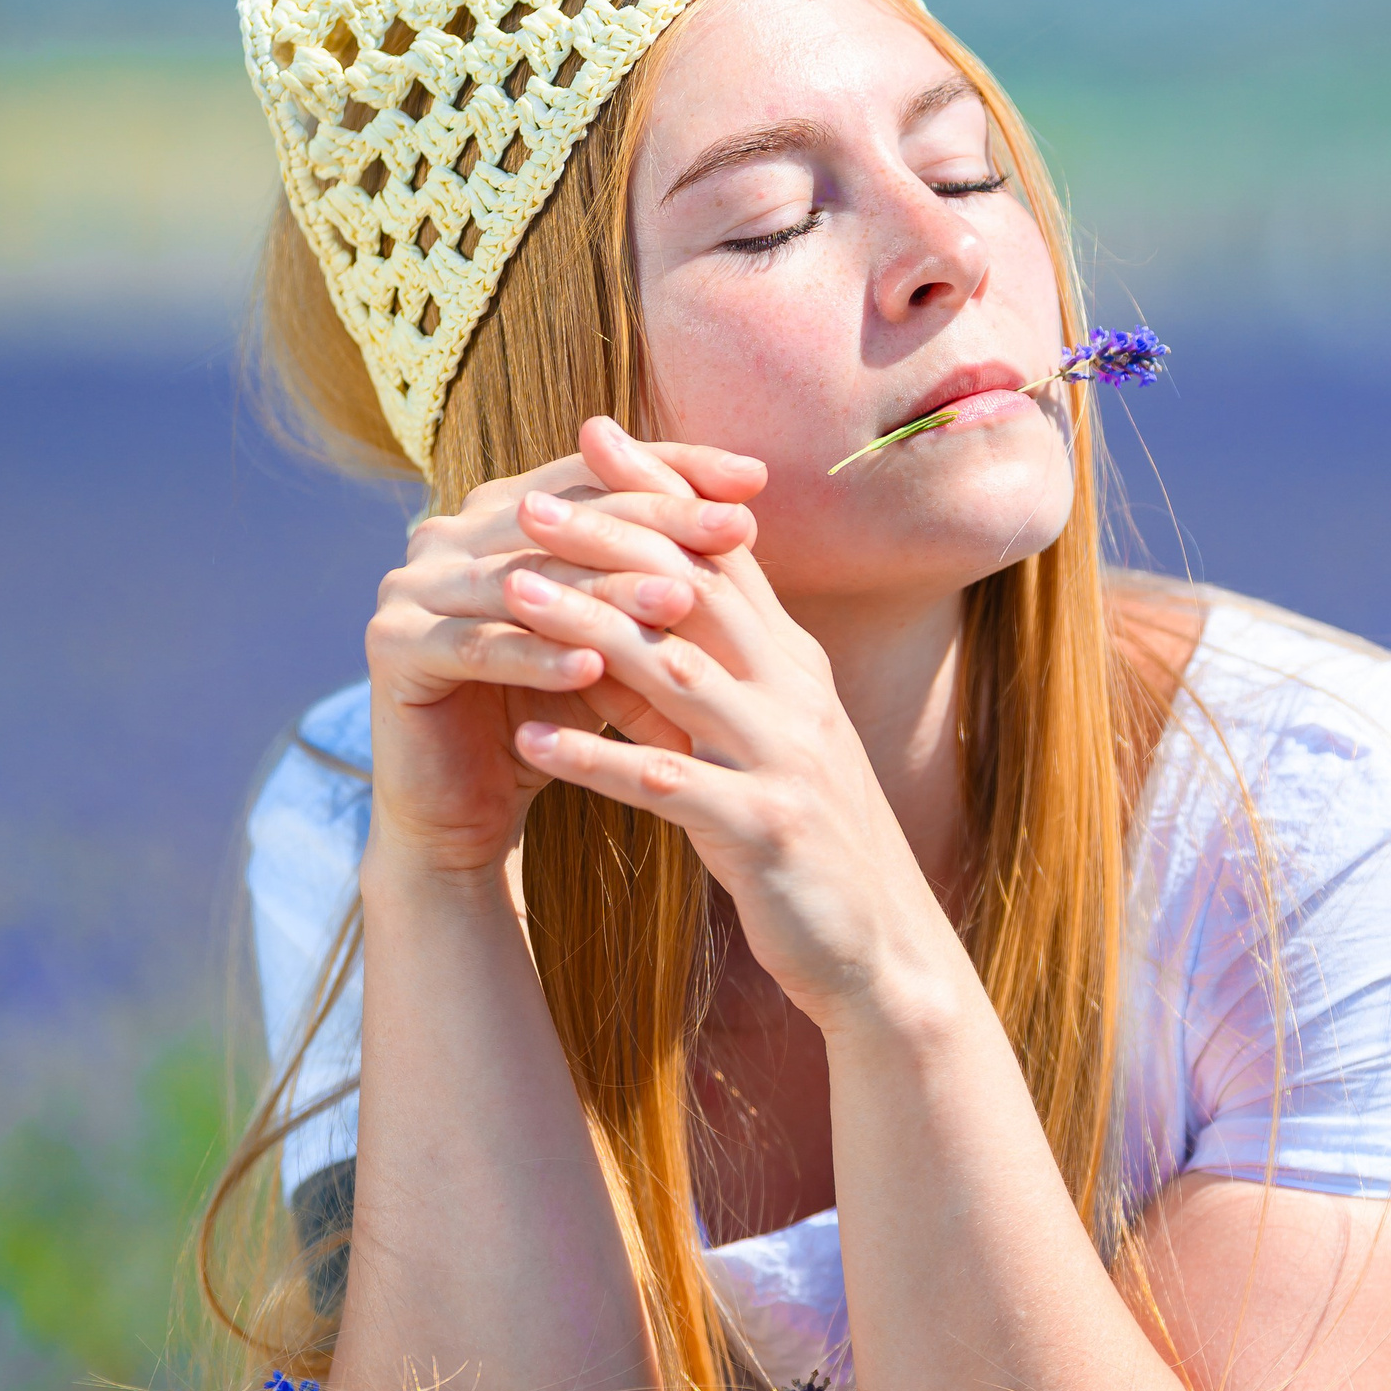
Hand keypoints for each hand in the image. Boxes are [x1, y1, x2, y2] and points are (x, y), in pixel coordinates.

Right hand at [360, 421, 766, 879]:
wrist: (468, 814)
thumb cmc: (552, 718)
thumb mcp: (618, 636)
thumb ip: (658, 570)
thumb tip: (750, 507)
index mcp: (497, 516)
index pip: (594, 477)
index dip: (675, 477)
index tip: (756, 484)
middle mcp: (446, 535)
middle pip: (565, 518)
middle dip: (656, 522)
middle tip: (735, 528)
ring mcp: (409, 585)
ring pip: (525, 579)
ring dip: (605, 590)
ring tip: (681, 598)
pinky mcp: (390, 645)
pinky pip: (476, 645)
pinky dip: (535, 656)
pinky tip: (592, 668)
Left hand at [501, 422, 959, 1032]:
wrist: (879, 952)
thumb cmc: (806, 848)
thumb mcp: (756, 750)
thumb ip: (695, 691)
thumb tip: (616, 632)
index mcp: (796, 670)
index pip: (723, 557)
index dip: (660, 495)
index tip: (594, 439)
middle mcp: (796, 699)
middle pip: (695, 594)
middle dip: (608, 541)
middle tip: (524, 503)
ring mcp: (783, 762)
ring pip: (676, 673)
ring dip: (588, 630)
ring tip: (510, 597)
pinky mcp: (762, 832)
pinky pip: (666, 783)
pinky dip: (595, 758)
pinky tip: (528, 740)